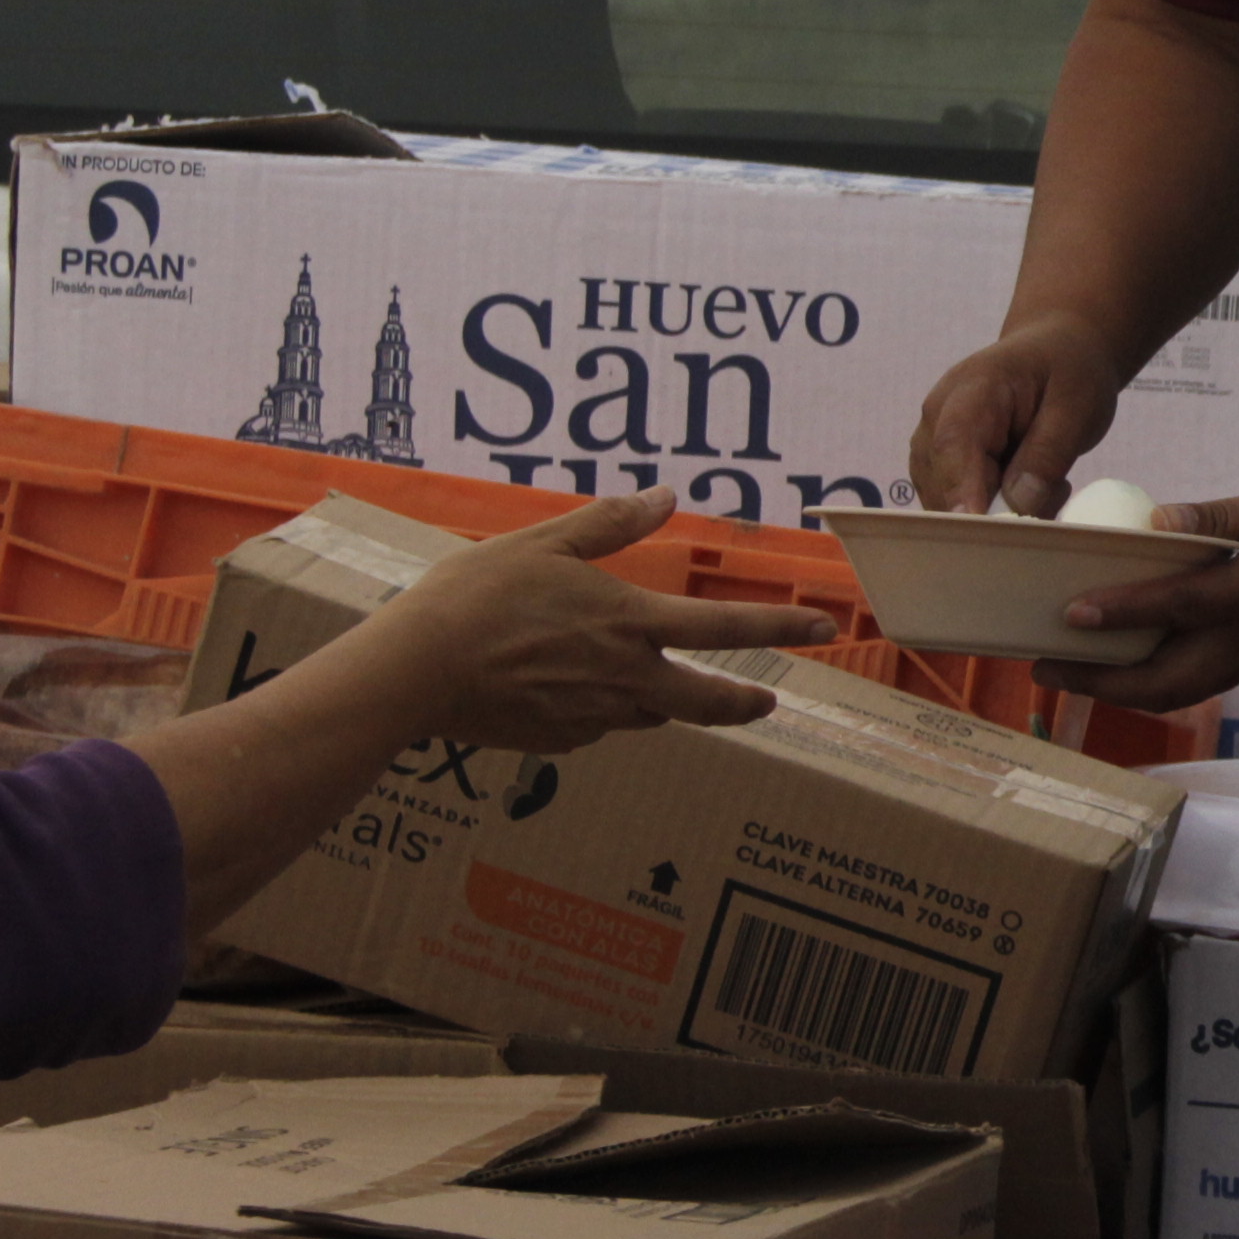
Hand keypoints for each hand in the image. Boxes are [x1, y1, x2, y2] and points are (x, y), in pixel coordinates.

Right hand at [354, 494, 842, 751]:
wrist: (415, 674)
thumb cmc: (474, 598)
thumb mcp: (544, 543)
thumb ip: (609, 524)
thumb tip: (664, 496)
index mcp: (628, 624)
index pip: (726, 630)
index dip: (782, 628)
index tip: (823, 628)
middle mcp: (623, 678)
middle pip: (708, 701)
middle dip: (746, 701)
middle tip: (769, 697)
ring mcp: (593, 717)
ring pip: (649, 712)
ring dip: (661, 697)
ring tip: (649, 677)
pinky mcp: (560, 742)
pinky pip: (596, 724)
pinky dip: (596, 706)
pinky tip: (560, 686)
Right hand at [910, 315, 1124, 516]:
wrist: (1058, 351)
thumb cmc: (1069, 372)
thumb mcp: (1077, 406)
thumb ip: (1048, 454)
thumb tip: (1019, 504)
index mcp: (971, 390)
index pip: (953, 445)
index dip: (961, 490)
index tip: (978, 526)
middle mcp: (938, 417)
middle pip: (942, 482)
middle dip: (990, 510)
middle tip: (1056, 491)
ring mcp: (935, 442)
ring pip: (948, 502)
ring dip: (998, 511)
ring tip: (1052, 481)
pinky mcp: (944, 465)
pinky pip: (960, 503)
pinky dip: (997, 508)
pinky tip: (1035, 485)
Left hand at [1035, 479, 1238, 712]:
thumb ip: (1217, 518)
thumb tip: (1156, 521)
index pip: (1178, 608)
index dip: (1121, 614)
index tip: (1069, 615)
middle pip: (1166, 682)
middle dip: (1100, 683)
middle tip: (1044, 667)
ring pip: (1182, 692)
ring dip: (1123, 691)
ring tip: (1073, 672)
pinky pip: (1205, 682)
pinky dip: (1159, 682)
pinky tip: (1131, 662)